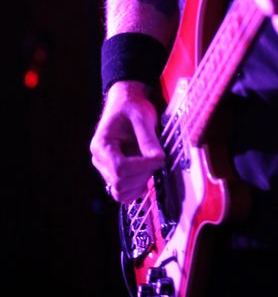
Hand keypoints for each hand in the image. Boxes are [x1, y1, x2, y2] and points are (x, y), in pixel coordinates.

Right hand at [90, 80, 164, 203]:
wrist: (126, 104)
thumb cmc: (132, 107)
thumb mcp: (142, 117)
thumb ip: (148, 139)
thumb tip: (158, 159)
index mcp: (101, 145)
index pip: (120, 168)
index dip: (142, 166)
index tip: (160, 158)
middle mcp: (99, 160)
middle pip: (120, 183)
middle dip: (143, 175)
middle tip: (158, 160)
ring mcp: (105, 169)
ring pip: (121, 192)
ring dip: (140, 183)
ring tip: (152, 165)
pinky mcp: (114, 174)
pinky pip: (123, 193)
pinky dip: (137, 188)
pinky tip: (147, 174)